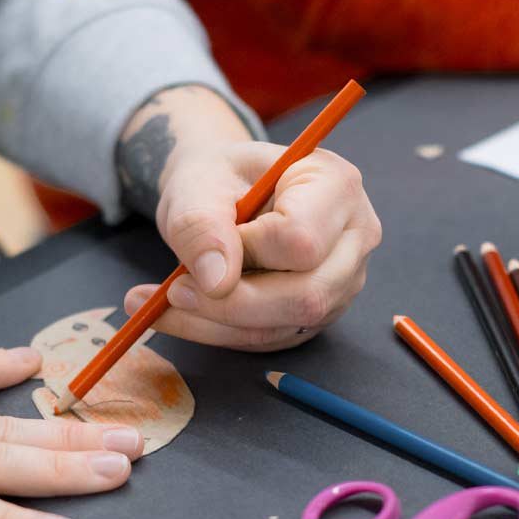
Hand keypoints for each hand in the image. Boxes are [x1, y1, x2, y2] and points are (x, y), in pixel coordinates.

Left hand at [126, 139, 380, 349]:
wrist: (223, 191)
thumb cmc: (218, 178)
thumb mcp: (197, 184)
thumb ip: (201, 225)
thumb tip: (216, 283)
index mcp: (337, 184)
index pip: (300, 240)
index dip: (246, 252)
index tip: (206, 238)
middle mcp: (355, 236)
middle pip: (306, 295)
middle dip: (230, 304)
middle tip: (172, 289)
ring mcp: (343, 280)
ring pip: (286, 327)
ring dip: (215, 325)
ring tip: (163, 302)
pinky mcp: (320, 312)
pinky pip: (271, 339)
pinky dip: (219, 333)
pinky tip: (183, 313)